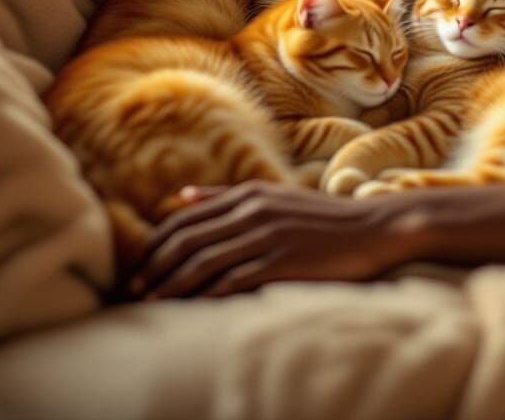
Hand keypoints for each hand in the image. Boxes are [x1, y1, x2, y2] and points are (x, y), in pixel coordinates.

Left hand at [127, 180, 414, 299]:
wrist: (370, 229)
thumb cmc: (320, 217)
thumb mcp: (273, 196)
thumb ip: (226, 197)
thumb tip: (180, 197)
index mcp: (248, 194)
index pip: (184, 219)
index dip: (155, 245)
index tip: (139, 268)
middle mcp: (252, 211)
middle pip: (187, 240)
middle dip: (154, 268)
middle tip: (134, 290)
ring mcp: (266, 236)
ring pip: (202, 262)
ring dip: (171, 286)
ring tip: (153, 303)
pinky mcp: (281, 262)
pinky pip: (231, 281)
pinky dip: (204, 297)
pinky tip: (190, 310)